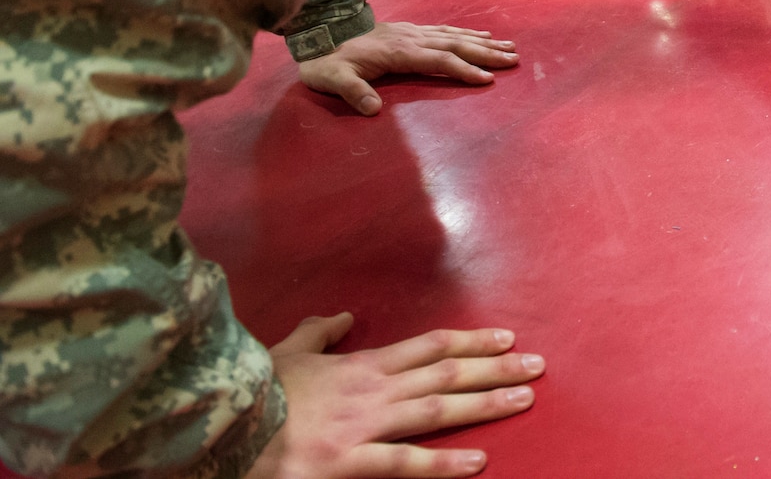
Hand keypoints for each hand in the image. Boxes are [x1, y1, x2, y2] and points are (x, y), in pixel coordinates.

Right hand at [244, 314, 541, 478]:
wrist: (220, 426)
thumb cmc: (256, 393)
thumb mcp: (287, 352)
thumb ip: (318, 334)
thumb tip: (339, 318)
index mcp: (362, 364)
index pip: (430, 346)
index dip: (471, 342)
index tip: (507, 338)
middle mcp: (373, 389)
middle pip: (447, 372)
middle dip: (496, 368)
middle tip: (538, 365)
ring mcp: (364, 424)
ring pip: (438, 408)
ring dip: (485, 403)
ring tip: (524, 401)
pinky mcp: (349, 461)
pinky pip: (404, 462)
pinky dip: (443, 463)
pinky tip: (477, 461)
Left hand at [297, 23, 518, 116]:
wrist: (318, 30)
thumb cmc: (326, 60)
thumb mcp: (331, 79)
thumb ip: (353, 92)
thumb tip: (372, 110)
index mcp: (398, 52)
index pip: (439, 60)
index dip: (464, 70)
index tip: (488, 80)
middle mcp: (411, 38)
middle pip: (456, 45)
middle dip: (486, 53)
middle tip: (514, 59)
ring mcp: (412, 31)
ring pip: (454, 35)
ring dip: (482, 42)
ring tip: (508, 46)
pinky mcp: (409, 29)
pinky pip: (445, 30)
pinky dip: (466, 33)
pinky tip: (479, 35)